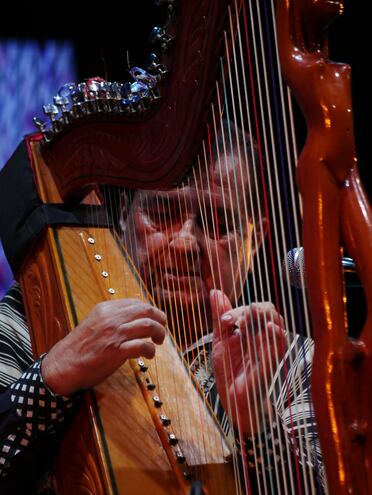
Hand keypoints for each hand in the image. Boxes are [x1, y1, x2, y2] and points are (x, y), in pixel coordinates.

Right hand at [41, 299, 166, 395]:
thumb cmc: (80, 346)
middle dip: (159, 319)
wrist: (64, 364)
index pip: (136, 303)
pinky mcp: (116, 351)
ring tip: (158, 341)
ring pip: (149, 325)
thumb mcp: (94, 322)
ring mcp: (114, 334)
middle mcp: (112, 318)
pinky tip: (148, 355)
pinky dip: (150, 349)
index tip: (155, 318)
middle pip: (146, 310)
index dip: (150, 310)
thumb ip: (112, 317)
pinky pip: (142, 345)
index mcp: (106, 308)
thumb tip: (134, 317)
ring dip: (159, 333)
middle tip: (162, 328)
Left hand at [210, 290, 285, 435]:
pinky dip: (276, 334)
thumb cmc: (230, 370)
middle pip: (267, 309)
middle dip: (250, 309)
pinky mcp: (270, 363)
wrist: (232, 399)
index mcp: (251, 329)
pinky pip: (278, 346)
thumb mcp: (220, 340)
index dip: (237, 309)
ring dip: (262, 316)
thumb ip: (220, 318)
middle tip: (231, 321)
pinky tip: (269, 328)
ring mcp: (267, 348)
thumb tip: (215, 291)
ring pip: (277, 322)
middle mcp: (262, 336)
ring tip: (246, 320)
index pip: (252, 308)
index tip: (223, 320)